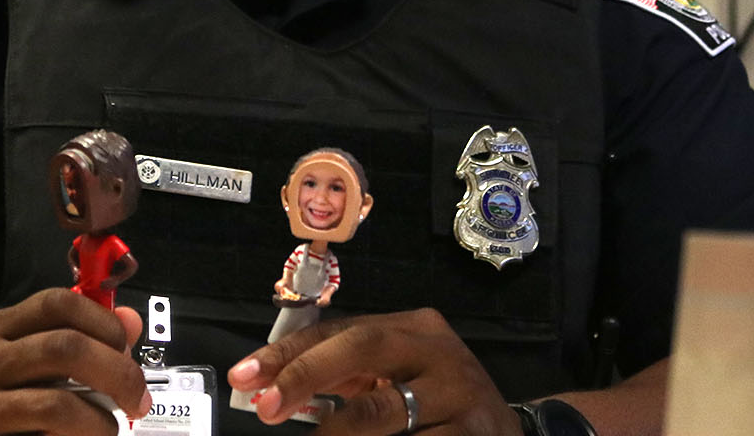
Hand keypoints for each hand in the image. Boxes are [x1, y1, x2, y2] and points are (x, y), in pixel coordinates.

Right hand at [0, 288, 150, 435]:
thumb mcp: (17, 358)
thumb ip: (72, 339)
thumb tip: (131, 324)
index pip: (58, 303)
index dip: (104, 323)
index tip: (126, 349)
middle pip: (66, 348)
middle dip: (117, 373)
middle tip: (136, 400)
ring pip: (57, 405)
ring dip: (98, 422)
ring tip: (106, 431)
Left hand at [226, 307, 519, 434]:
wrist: (508, 434)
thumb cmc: (436, 405)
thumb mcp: (394, 379)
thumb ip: (344, 378)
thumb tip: (268, 388)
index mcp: (413, 328)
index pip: (340, 330)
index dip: (289, 353)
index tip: (245, 376)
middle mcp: (437, 350)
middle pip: (363, 346)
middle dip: (306, 374)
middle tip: (264, 406)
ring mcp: (460, 393)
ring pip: (385, 411)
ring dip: (338, 431)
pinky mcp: (475, 435)